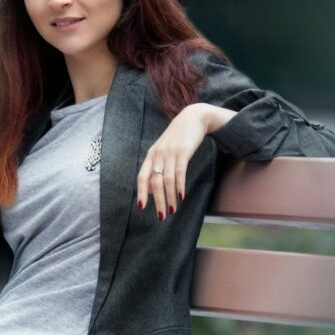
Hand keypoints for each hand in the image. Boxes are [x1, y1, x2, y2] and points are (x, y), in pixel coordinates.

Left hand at [137, 103, 229, 220]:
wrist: (194, 117)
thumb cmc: (179, 138)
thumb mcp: (165, 151)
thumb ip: (158, 168)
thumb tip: (152, 190)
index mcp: (151, 155)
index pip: (142, 177)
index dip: (141, 192)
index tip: (141, 207)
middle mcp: (157, 155)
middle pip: (154, 182)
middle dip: (157, 201)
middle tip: (161, 216)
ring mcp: (170, 153)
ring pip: (167, 180)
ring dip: (170, 198)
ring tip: (172, 211)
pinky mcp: (183, 152)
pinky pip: (179, 172)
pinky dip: (179, 186)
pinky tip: (181, 196)